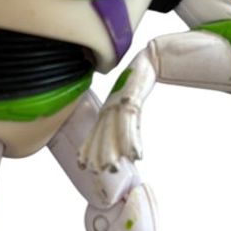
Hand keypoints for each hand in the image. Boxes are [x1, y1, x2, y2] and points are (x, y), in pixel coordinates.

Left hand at [78, 47, 156, 172]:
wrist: (148, 59)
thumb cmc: (137, 80)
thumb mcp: (126, 98)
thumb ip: (121, 113)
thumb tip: (122, 132)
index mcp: (107, 106)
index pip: (95, 130)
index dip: (87, 147)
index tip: (81, 164)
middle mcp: (110, 105)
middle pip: (102, 132)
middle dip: (98, 153)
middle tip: (95, 171)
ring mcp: (121, 101)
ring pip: (115, 129)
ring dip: (114, 150)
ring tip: (114, 167)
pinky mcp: (134, 98)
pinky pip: (132, 122)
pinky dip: (134, 139)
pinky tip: (135, 154)